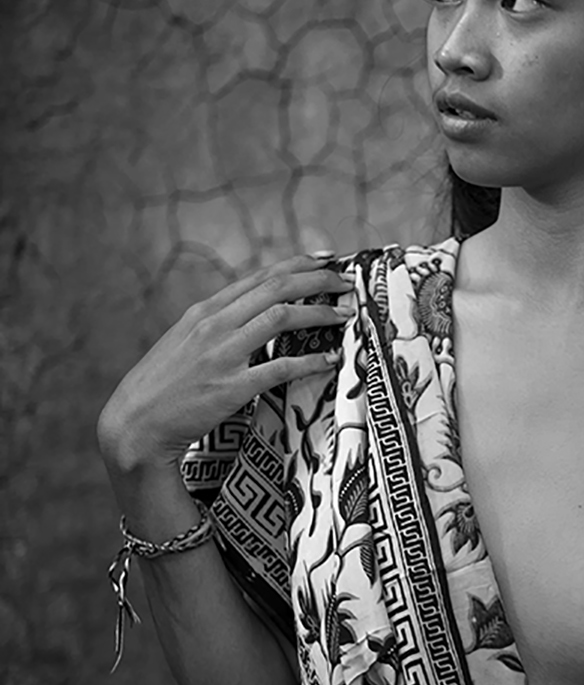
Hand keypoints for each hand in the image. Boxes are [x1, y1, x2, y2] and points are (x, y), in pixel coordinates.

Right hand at [98, 254, 354, 470]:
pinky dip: (311, 361)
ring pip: (281, 318)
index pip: (259, 277)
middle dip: (317, 280)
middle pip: (276, 288)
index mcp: (204, 311)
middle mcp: (214, 325)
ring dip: (320, 312)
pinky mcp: (231, 388)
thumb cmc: (161, 387)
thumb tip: (250, 315)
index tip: (325, 259)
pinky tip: (330, 360)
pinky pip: (280, 368)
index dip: (297, 265)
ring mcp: (222, 355)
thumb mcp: (182, 342)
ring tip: (346, 313)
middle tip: (346, 282)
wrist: (135, 425)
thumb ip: (215, 325)